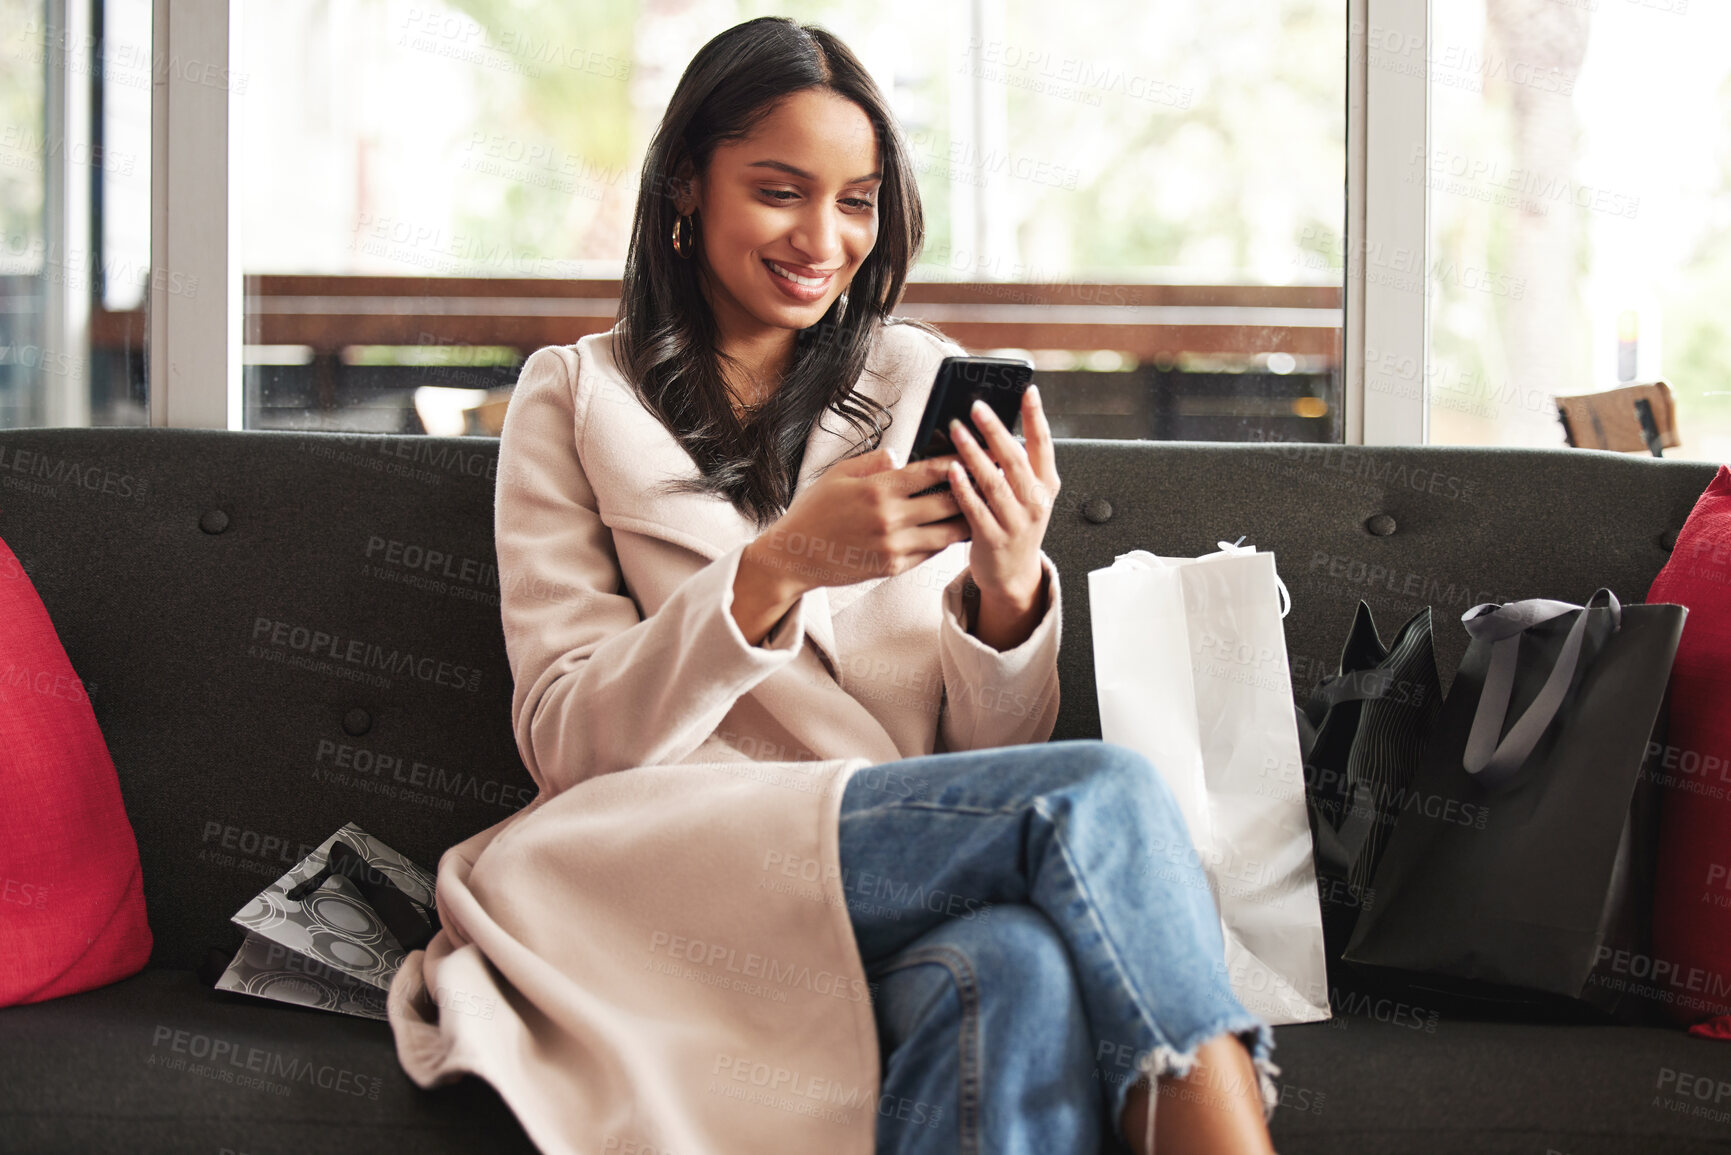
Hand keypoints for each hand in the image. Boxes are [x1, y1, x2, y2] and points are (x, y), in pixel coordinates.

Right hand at [743, 444, 971, 597]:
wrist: (795, 556)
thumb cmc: (814, 511)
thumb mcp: (838, 475)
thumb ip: (873, 461)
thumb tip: (902, 455)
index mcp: (878, 490)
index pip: (930, 471)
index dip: (959, 461)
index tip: (978, 453)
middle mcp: (890, 519)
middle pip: (947, 501)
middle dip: (974, 489)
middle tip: (995, 479)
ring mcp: (894, 546)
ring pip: (947, 532)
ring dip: (970, 518)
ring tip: (987, 506)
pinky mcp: (894, 567)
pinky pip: (931, 551)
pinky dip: (947, 539)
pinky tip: (959, 528)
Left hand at [947, 384, 1059, 607]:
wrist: (1013, 575)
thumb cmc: (1015, 526)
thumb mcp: (1028, 495)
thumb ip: (1019, 465)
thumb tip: (994, 426)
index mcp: (1046, 485)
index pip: (1045, 444)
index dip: (1037, 416)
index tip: (1029, 390)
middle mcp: (1035, 502)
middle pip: (1015, 459)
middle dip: (995, 430)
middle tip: (977, 407)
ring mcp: (1016, 522)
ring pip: (994, 482)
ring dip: (973, 453)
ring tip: (956, 431)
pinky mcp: (994, 539)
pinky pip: (975, 508)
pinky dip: (963, 487)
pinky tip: (951, 469)